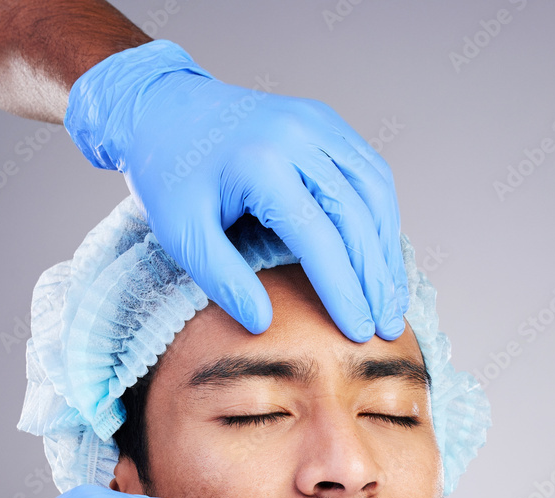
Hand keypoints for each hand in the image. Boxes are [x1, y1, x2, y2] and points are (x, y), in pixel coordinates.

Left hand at [64, 39, 407, 341]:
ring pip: (374, 192)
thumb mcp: (181, 234)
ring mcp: (317, 122)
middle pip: (357, 216)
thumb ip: (222, 280)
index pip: (319, 238)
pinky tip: (381, 255)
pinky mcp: (325, 121)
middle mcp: (298, 135)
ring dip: (387, 249)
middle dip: (376, 279)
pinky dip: (380, 217)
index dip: (343, 290)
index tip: (359, 333)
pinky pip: (368, 172)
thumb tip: (264, 323)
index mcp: (261, 164)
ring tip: (391, 299)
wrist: (163, 107)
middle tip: (388, 326)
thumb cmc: (168, 176)